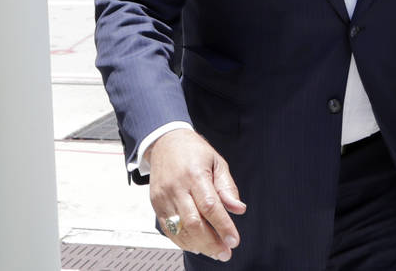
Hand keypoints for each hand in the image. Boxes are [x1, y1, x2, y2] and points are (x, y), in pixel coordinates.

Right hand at [147, 129, 245, 260]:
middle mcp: (177, 188)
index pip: (211, 206)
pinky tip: (196, 245)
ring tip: (214, 252)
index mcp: (195, 175)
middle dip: (211, 242)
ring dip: (198, 245)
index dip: (223, 226)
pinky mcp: (156, 204)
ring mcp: (164, 198)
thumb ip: (227, 188)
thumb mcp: (217, 162)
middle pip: (194, 223)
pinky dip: (183, 241)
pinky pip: (168, 229)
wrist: (166, 142)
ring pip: (180, 229)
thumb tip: (238, 209)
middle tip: (225, 252)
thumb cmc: (194, 151)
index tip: (234, 240)